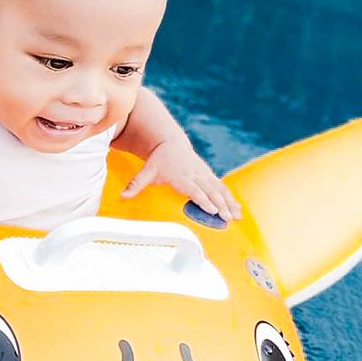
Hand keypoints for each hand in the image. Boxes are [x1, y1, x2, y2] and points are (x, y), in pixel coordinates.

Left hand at [121, 140, 241, 221]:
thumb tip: (123, 196)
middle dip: (221, 205)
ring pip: (219, 190)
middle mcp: (195, 174)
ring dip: (230, 204)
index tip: (212, 210)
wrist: (170, 142)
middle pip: (210, 191)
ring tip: (237, 217)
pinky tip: (238, 210)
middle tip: (228, 218)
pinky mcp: (208, 174)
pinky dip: (231, 198)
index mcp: (181, 175)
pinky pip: (222, 187)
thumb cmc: (158, 160)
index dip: (203, 199)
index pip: (194, 189)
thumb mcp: (146, 171)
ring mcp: (204, 174)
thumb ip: (136, 184)